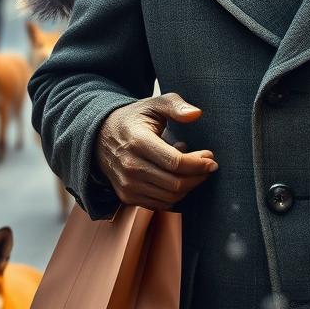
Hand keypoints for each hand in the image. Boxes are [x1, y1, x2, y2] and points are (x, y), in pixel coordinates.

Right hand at [94, 93, 216, 210]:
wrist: (99, 138)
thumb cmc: (133, 120)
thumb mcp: (153, 104)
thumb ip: (175, 105)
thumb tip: (196, 113)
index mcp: (138, 142)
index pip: (175, 163)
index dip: (198, 163)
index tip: (210, 157)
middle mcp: (130, 167)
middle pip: (175, 183)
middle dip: (198, 176)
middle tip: (208, 165)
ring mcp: (127, 185)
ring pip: (170, 197)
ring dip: (190, 186)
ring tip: (194, 170)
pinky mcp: (127, 196)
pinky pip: (160, 204)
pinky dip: (175, 194)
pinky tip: (177, 178)